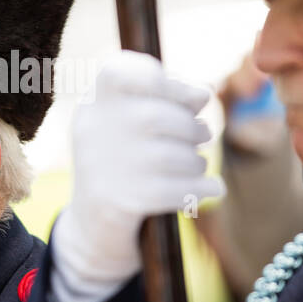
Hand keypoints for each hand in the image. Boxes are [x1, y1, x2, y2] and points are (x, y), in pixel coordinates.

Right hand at [50, 50, 222, 301]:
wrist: (93, 231)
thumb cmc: (126, 168)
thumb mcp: (135, 130)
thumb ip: (166, 104)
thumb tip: (203, 94)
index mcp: (92, 105)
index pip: (118, 71)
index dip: (166, 80)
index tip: (194, 98)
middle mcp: (89, 132)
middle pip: (156, 115)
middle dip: (191, 126)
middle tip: (204, 135)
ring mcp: (100, 168)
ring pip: (170, 156)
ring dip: (197, 161)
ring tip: (198, 166)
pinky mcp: (116, 203)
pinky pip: (174, 190)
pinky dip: (202, 189)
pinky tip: (213, 190)